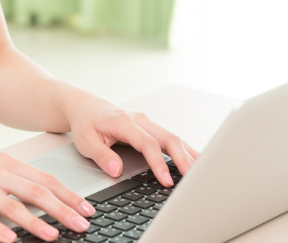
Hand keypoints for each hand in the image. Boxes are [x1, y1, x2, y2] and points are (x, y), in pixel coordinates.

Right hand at [0, 148, 95, 242]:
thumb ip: (13, 179)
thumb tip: (43, 196)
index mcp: (6, 163)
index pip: (45, 179)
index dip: (69, 194)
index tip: (87, 208)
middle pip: (37, 191)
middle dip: (64, 209)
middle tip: (83, 223)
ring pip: (14, 205)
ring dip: (36, 222)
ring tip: (53, 235)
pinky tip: (11, 240)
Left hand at [65, 97, 201, 187]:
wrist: (87, 106)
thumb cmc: (86, 123)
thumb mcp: (85, 141)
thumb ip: (101, 155)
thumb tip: (116, 170)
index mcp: (125, 122)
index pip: (148, 144)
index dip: (159, 163)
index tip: (166, 181)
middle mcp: (141, 120)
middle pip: (169, 138)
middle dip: (183, 159)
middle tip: (193, 179)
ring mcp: (148, 123)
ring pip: (174, 137)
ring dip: (188, 155)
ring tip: (202, 172)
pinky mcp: (151, 128)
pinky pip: (172, 138)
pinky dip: (185, 150)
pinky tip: (195, 160)